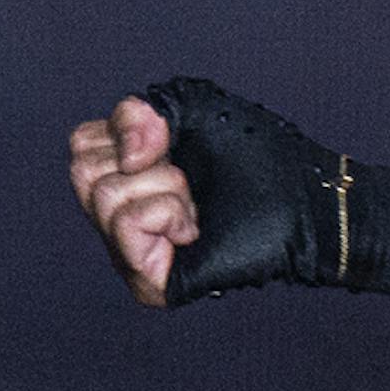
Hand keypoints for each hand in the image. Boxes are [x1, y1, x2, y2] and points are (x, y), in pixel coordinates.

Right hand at [69, 79, 389, 302]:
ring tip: (197, 202)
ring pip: (104, 197)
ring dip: (165, 186)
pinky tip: (195, 228)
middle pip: (84, 172)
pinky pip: (126, 227)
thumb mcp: (195, 110)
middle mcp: (124, 214)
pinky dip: (165, 213)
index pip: (83, 146)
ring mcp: (133, 250)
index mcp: (130, 175)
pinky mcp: (148, 280)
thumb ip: (140, 111)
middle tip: (188, 175)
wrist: (305, 199)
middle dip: (144, 160)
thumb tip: (126, 158)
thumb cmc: (260, 157)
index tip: (171, 142)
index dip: (127, 132)